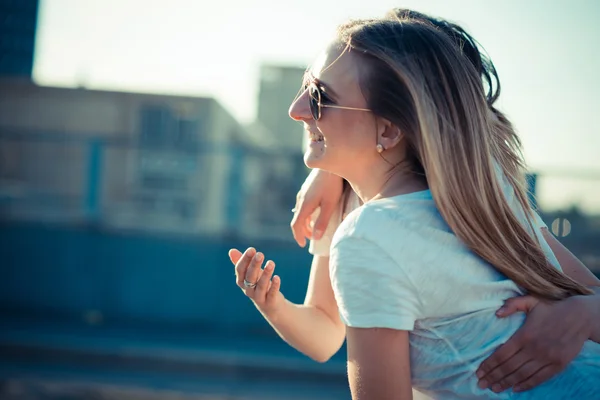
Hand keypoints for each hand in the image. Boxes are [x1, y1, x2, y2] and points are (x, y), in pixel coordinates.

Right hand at [230, 247, 283, 316]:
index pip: (240, 270)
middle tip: (260, 254)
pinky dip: (274, 286)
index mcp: (242, 281)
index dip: (245, 259)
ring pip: (261, 285)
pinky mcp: (269, 302)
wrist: (270, 306)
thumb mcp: (252, 273)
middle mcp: (248, 290)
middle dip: (254, 265)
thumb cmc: (259, 285)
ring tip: (271, 263)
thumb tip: (231, 251)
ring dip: (266, 274)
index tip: (252, 249)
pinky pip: (271, 294)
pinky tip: (277, 277)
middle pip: (250, 277)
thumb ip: (243, 262)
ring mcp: (258, 297)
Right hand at [291, 169, 343, 246]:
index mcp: (305, 205)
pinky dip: (308, 213)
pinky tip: (316, 211)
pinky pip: (304, 204)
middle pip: (298, 219)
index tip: (302, 245)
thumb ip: (322, 222)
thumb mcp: (329, 205)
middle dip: (303, 230)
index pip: (296, 225)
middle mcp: (301, 199)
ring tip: (314, 227)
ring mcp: (303, 192)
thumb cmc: (332, 185)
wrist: (330, 164)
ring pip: (301, 211)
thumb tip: (315, 238)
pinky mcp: (308, 187)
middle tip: (311, 238)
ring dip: (306, 222)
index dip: (298, 236)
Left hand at [476, 294, 590, 392]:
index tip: (479, 372)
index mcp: (524, 335)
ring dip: (506, 383)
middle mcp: (534, 349)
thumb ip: (512, 305)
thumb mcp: (531, 300)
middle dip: (493, 377)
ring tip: (494, 389)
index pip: (501, 354)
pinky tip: (515, 389)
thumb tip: (497, 313)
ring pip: (522, 375)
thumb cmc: (553, 307)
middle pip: (509, 367)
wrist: (581, 316)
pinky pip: (539, 378)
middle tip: (481, 384)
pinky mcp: (558, 365)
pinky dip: (527, 385)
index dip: (488, 365)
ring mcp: (546, 358)